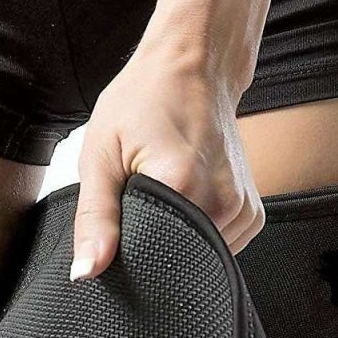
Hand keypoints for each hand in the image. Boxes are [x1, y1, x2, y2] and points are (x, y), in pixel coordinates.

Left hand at [71, 32, 263, 277]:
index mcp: (183, 187)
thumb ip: (95, 219)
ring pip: (196, 256)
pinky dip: (194, 234)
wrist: (195, 65)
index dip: (125, 257)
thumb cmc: (145, 99)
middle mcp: (223, 203)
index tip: (114, 233)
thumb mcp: (101, 155)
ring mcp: (243, 210)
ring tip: (161, 196)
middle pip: (176, 261)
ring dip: (173, 239)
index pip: (149, 260)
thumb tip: (86, 273)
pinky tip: (182, 203)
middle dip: (149, 248)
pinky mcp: (251, 213)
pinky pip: (216, 247)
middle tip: (135, 206)